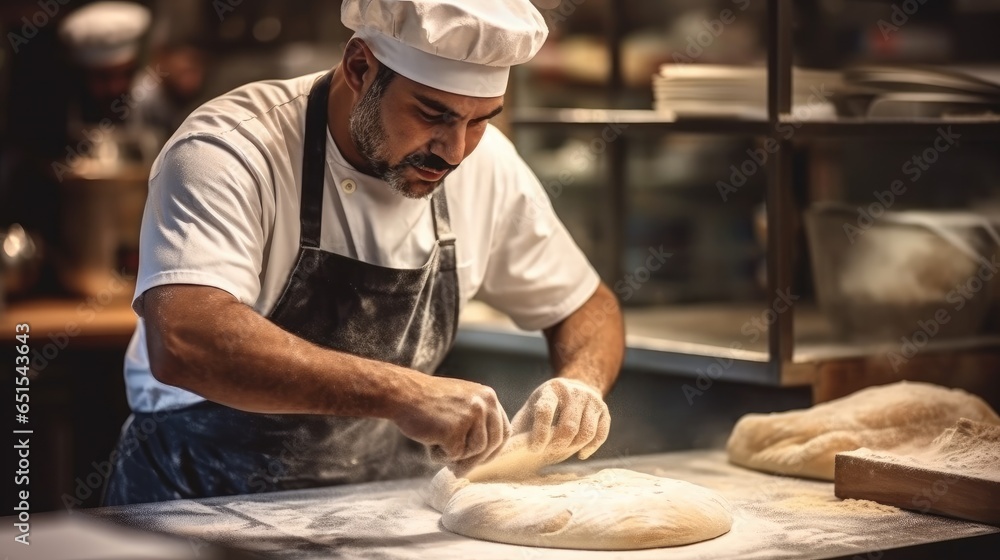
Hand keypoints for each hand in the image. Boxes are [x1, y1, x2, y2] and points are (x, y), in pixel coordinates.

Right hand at [391, 375, 510, 472]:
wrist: (402, 394)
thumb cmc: (428, 402)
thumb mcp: (462, 401)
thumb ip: (478, 421)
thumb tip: (487, 455)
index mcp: (488, 396)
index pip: (503, 430)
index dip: (494, 449)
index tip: (481, 460)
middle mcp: (484, 404)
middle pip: (492, 444)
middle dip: (477, 460)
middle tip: (459, 469)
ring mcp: (470, 416)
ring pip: (475, 452)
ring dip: (456, 456)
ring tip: (437, 442)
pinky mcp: (454, 430)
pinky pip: (454, 455)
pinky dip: (440, 455)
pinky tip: (429, 441)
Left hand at [510, 377, 609, 460]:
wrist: (574, 389)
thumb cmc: (545, 407)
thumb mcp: (530, 411)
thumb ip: (520, 428)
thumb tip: (502, 453)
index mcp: (551, 389)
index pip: (546, 411)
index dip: (540, 433)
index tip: (535, 449)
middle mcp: (573, 391)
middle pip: (569, 426)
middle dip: (558, 444)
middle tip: (550, 452)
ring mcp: (591, 399)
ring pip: (586, 432)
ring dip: (574, 447)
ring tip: (562, 452)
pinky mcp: (603, 409)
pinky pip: (600, 434)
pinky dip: (590, 448)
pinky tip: (580, 454)